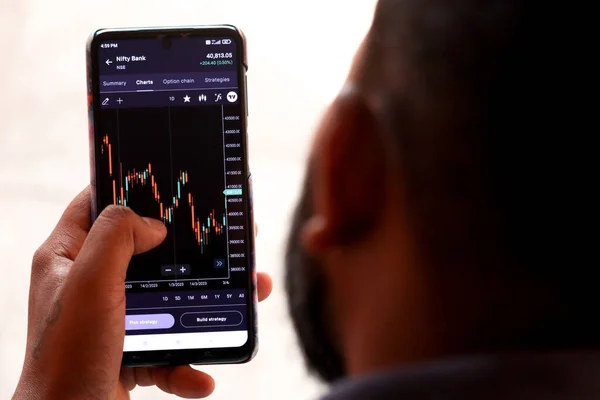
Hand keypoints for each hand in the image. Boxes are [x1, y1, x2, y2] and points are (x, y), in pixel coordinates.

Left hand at [13, 187, 272, 398]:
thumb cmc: (66, 357)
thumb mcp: (89, 283)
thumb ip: (116, 238)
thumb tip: (153, 224)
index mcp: (68, 258)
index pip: (96, 204)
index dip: (130, 188)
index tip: (172, 181)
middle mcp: (89, 284)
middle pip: (149, 250)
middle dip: (194, 247)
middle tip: (233, 235)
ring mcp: (112, 320)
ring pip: (171, 297)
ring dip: (210, 302)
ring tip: (250, 295)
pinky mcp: (130, 353)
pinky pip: (170, 349)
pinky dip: (190, 362)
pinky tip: (203, 375)